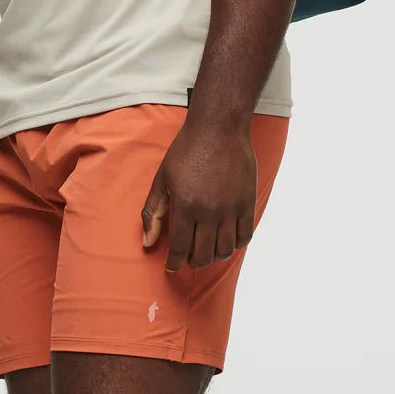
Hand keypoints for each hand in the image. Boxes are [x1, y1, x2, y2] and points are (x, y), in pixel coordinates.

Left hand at [141, 117, 257, 271]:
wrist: (218, 128)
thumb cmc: (187, 151)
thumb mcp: (162, 179)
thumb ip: (153, 212)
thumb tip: (147, 244)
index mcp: (184, 205)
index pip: (179, 249)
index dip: (174, 262)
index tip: (172, 265)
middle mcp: (208, 211)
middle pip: (202, 255)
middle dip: (192, 261)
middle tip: (188, 256)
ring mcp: (230, 208)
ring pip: (225, 250)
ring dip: (214, 256)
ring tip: (207, 249)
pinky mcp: (247, 202)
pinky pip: (245, 237)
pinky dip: (235, 244)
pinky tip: (226, 238)